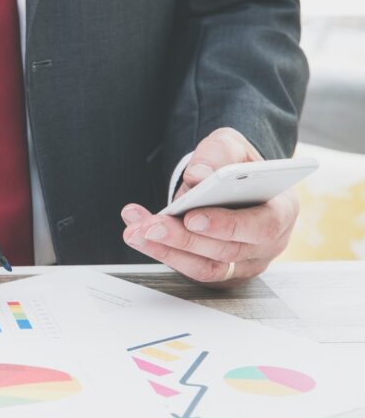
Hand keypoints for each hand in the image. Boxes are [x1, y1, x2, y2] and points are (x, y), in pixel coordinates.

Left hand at [120, 127, 298, 286]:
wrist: (232, 182)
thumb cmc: (236, 164)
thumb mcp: (231, 145)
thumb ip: (217, 153)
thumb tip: (197, 176)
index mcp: (282, 211)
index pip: (262, 226)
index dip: (227, 225)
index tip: (192, 217)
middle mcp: (269, 244)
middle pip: (227, 251)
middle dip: (184, 238)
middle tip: (150, 225)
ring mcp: (246, 263)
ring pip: (206, 267)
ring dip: (166, 250)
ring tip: (135, 231)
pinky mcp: (222, 272)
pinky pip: (192, 270)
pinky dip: (162, 252)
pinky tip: (138, 234)